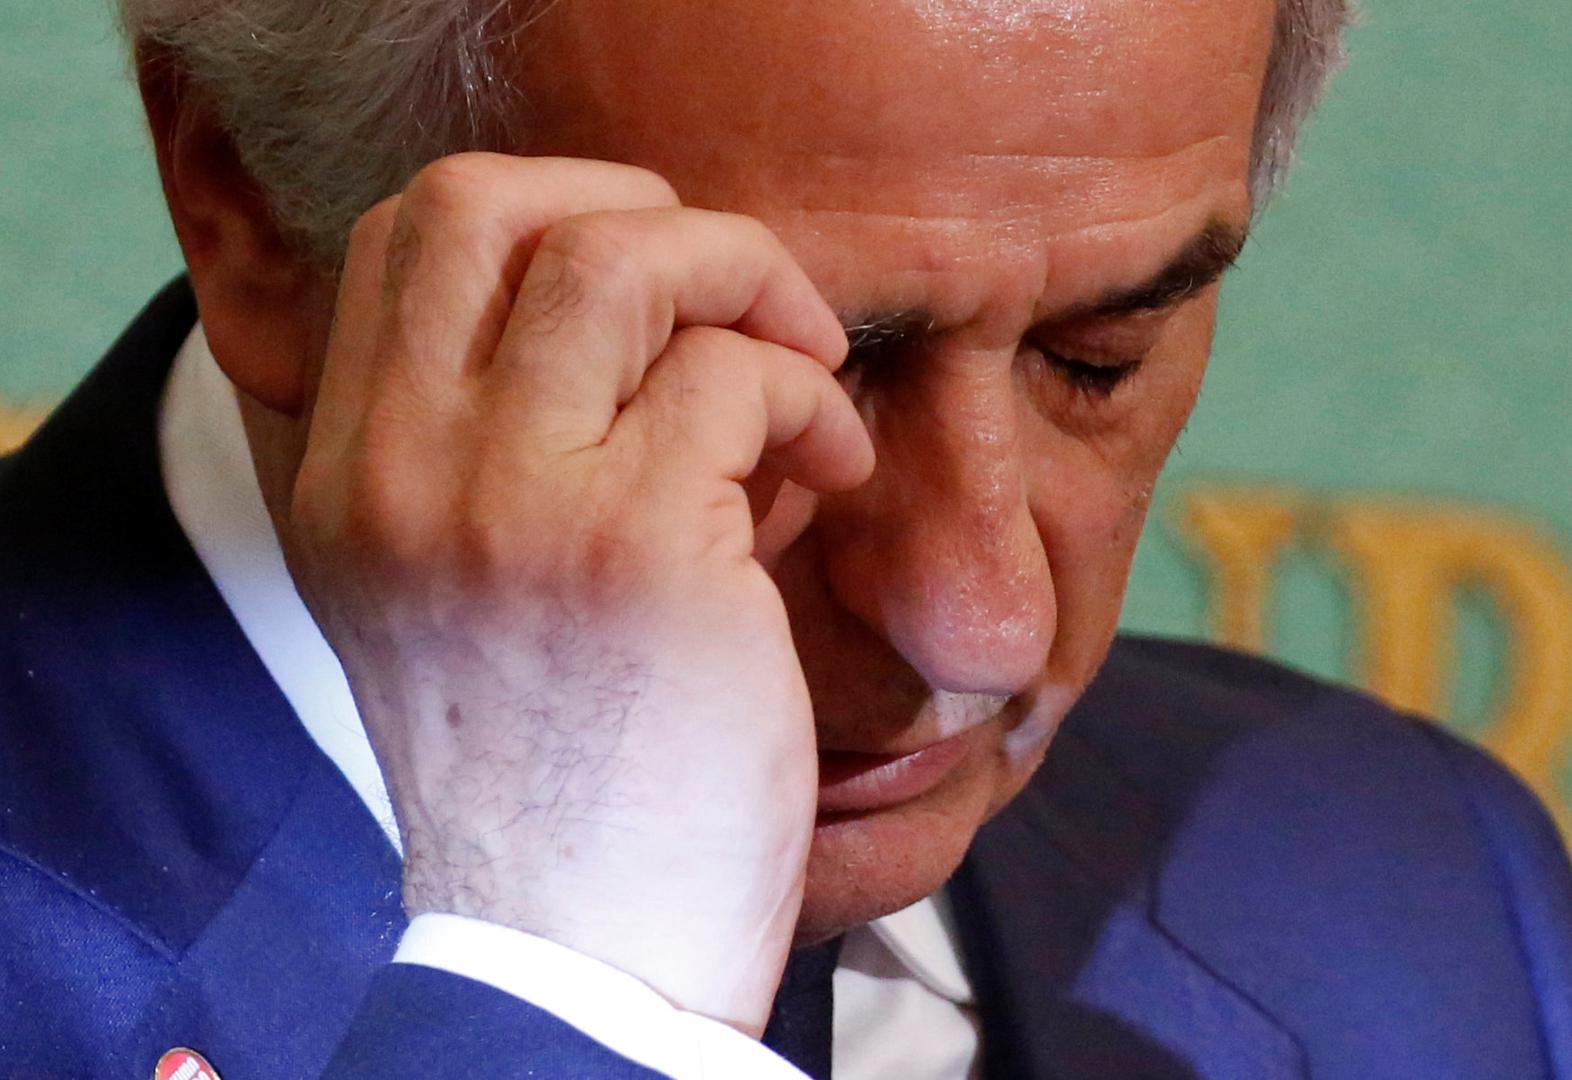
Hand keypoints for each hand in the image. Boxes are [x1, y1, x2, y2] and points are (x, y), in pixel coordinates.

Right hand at [280, 153, 873, 1033]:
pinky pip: (740, 376)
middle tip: (738, 301)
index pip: (401, 235)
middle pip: (489, 202)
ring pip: (623, 259)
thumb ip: (514, 446)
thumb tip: (661, 318)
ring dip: (748, 285)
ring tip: (804, 377)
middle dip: (647, 217)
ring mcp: (507, 502)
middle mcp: (397, 472)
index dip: (546, 214)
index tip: (651, 293)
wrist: (585, 949)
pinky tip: (831, 479)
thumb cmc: (562, 771)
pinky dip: (812, 402)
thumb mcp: (475, 595)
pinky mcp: (635, 544)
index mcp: (346, 478)